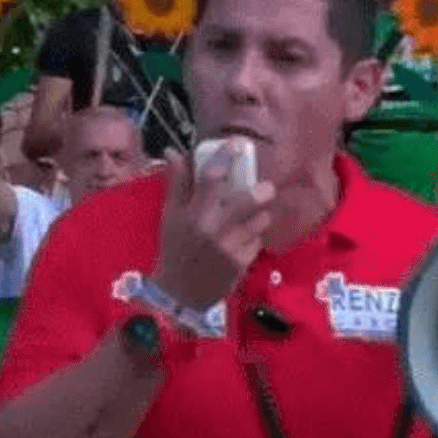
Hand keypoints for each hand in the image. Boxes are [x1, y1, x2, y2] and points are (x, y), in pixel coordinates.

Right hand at [150, 148, 274, 311]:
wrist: (179, 293)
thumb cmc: (175, 248)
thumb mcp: (171, 215)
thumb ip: (177, 183)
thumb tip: (173, 151)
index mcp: (192, 214)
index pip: (211, 179)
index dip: (226, 157)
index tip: (238, 144)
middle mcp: (212, 229)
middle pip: (248, 201)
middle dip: (263, 191)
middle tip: (266, 188)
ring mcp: (230, 247)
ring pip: (260, 220)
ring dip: (259, 216)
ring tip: (250, 218)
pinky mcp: (243, 263)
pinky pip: (258, 240)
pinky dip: (253, 237)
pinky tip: (241, 241)